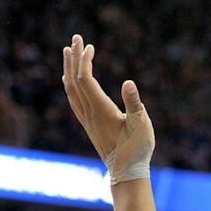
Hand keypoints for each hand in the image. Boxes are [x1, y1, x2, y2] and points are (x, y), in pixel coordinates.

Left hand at [62, 34, 153, 184]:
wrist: (126, 172)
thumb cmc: (137, 149)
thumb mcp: (142, 125)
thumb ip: (134, 103)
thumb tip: (128, 82)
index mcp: (101, 111)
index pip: (86, 80)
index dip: (85, 61)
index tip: (89, 45)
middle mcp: (89, 114)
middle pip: (75, 80)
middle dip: (74, 58)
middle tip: (75, 38)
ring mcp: (86, 120)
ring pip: (71, 89)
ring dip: (69, 69)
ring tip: (68, 53)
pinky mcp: (88, 124)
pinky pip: (73, 99)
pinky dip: (70, 84)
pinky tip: (70, 80)